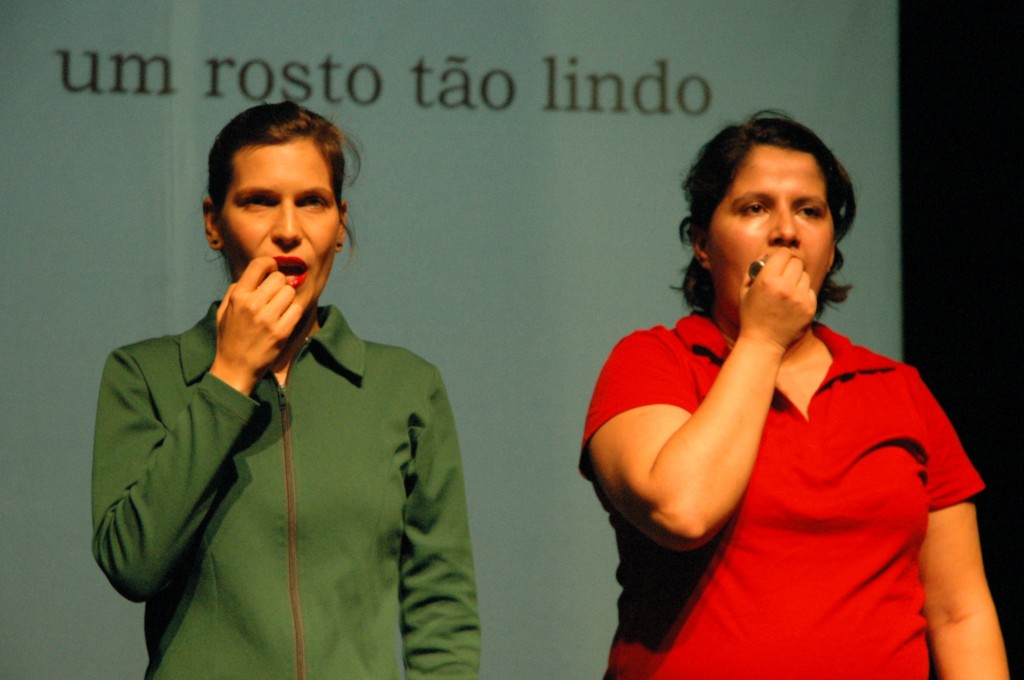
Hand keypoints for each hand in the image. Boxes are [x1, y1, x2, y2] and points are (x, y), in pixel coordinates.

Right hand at [209, 257, 304, 393]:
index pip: (260, 265)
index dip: (270, 264)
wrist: (235, 368)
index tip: (272, 270)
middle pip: (279, 278)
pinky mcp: (281, 332)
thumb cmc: (229, 337)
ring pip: (290, 292)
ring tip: (279, 308)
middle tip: (275, 295)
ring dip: (287, 299)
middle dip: (279, 284)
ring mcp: (268, 319)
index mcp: (239, 296)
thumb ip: (236, 289)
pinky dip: (294, 312)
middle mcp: (253, 304)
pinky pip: (297, 309)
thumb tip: (255, 275)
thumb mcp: (224, 310)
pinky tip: (285, 318)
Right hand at [737, 250, 816, 351]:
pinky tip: (792, 302)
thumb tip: (767, 256)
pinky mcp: (809, 308)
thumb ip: (754, 269)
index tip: (778, 263)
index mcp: (767, 280)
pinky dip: (803, 293)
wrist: (763, 342)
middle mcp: (785, 287)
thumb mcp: (744, 290)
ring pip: (805, 275)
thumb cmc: (751, 315)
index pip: (784, 254)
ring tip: (787, 290)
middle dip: (790, 266)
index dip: (780, 257)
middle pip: (797, 262)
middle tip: (783, 275)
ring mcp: (800, 298)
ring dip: (797, 279)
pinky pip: (810, 290)